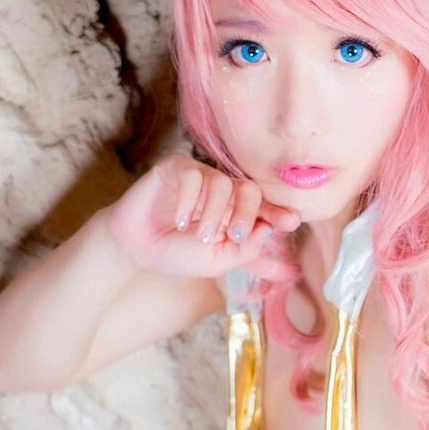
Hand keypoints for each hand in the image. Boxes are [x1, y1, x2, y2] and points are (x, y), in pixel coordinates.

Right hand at [105, 153, 300, 279]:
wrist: (137, 248)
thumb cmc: (178, 254)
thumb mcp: (217, 261)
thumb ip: (245, 250)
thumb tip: (269, 231)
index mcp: (236, 212)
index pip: (263, 207)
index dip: (277, 213)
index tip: (291, 222)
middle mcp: (222, 191)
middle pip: (249, 189)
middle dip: (247, 213)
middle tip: (234, 236)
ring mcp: (200, 177)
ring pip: (221, 182)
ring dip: (214, 213)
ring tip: (200, 236)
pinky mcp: (176, 168)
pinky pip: (192, 175)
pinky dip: (189, 201)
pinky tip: (179, 222)